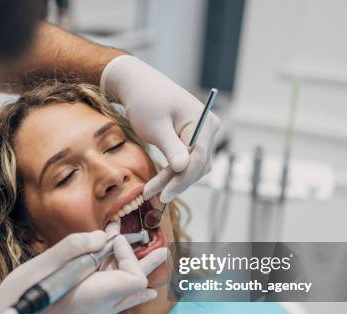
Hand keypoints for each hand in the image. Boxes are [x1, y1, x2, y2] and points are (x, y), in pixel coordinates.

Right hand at [0, 229, 167, 313]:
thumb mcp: (40, 266)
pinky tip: (146, 292)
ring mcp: (94, 313)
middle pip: (136, 283)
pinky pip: (118, 303)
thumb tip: (100, 236)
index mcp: (95, 295)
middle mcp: (100, 306)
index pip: (134, 276)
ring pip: (126, 290)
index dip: (126, 253)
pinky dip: (132, 292)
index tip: (107, 239)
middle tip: (163, 248)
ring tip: (157, 256)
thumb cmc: (20, 301)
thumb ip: (72, 248)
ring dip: (136, 269)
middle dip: (146, 260)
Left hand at [101, 55, 220, 202]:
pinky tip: (159, 182)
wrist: (137, 84)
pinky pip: (187, 161)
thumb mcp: (156, 126)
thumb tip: (184, 169)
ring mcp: (202, 134)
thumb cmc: (145, 101)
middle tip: (152, 195)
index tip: (163, 194)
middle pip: (198, 165)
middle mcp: (208, 128)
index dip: (182, 180)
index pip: (198, 159)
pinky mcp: (191, 139)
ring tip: (151, 190)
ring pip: (193, 166)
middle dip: (176, 182)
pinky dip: (174, 172)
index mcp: (204, 122)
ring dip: (174, 180)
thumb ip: (171, 148)